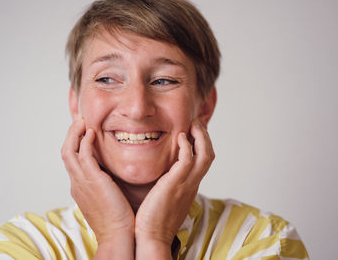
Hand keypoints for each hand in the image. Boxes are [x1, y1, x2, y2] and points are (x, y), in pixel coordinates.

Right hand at [61, 119, 134, 258]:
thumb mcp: (106, 198)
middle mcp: (76, 183)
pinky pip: (83, 154)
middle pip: (66, 153)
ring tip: (82, 122)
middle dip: (70, 135)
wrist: (118, 235)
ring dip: (74, 134)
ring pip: (69, 151)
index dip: (75, 145)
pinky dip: (85, 141)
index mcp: (79, 187)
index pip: (72, 161)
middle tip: (79, 122)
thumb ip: (104, 184)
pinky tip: (92, 132)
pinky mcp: (91, 179)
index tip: (83, 133)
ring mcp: (81, 181)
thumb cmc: (117, 219)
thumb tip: (110, 175)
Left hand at [135, 119, 214, 258]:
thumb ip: (169, 184)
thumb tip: (163, 175)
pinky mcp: (176, 184)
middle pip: (209, 154)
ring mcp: (186, 184)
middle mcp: (192, 184)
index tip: (193, 132)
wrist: (152, 237)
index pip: (203, 160)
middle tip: (196, 123)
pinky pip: (188, 159)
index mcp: (190, 186)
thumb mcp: (166, 198)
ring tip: (192, 124)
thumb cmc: (154, 219)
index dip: (201, 144)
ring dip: (201, 136)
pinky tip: (180, 137)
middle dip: (205, 136)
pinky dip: (187, 146)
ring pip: (205, 155)